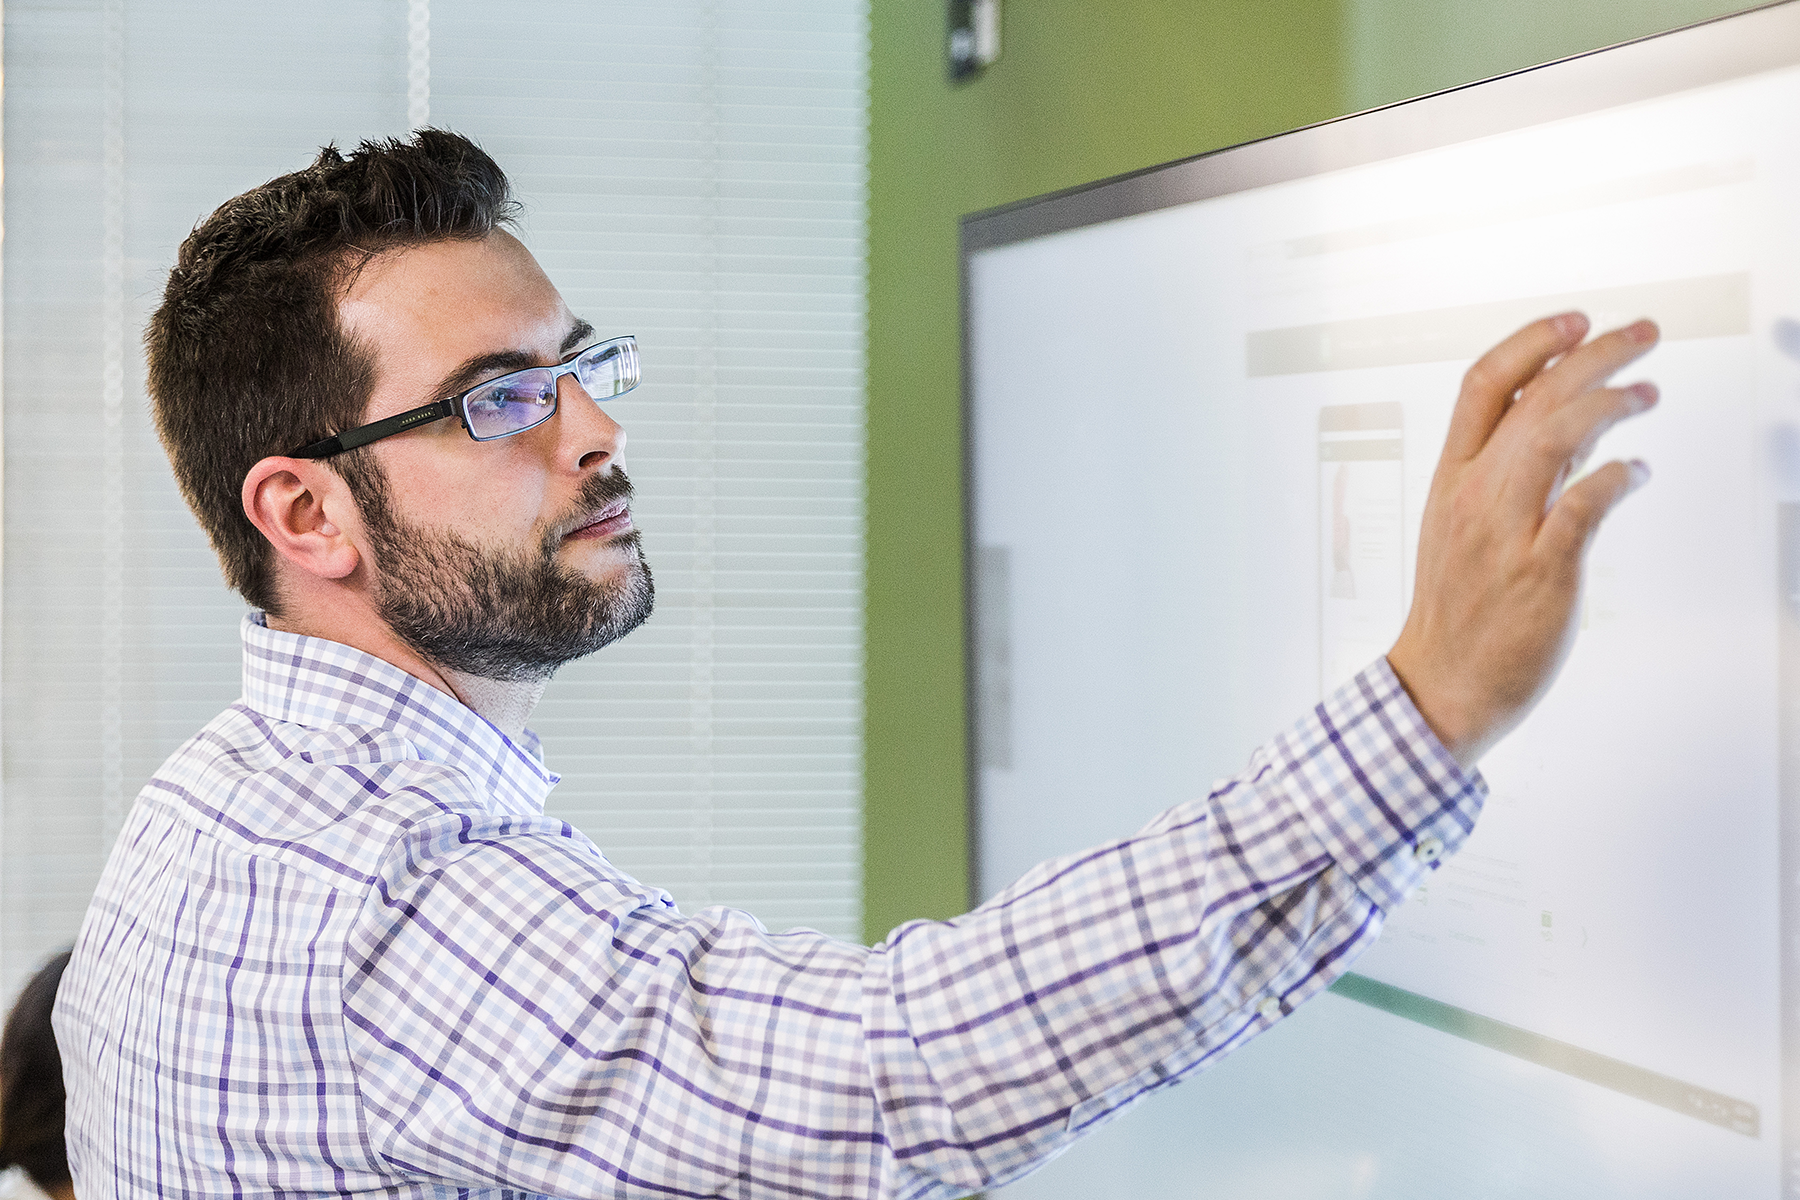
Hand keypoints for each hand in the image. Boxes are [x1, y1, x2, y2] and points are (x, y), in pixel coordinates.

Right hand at [1386, 313, 1658, 767]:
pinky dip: (1618, 477)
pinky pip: (1585, 505)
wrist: (1441, 682)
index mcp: (1451, 478)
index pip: (1483, 385)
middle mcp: (1475, 495)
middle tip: (1642, 333)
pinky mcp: (1541, 571)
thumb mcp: (1463, 526)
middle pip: (1534, 397)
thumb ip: (1513, 472)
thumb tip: (1574, 424)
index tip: (1577, 319)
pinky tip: (1638, 471)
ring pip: (1557, 436)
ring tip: (1648, 393)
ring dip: (1611, 402)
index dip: (1533, 341)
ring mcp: (1506, 531)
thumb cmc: (1457, 609)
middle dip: (1594, 353)